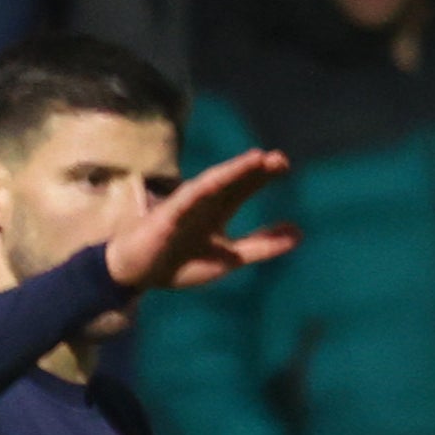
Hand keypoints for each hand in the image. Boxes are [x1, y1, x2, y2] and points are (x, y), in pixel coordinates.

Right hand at [104, 148, 296, 291]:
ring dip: (236, 170)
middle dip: (256, 168)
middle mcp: (205, 202)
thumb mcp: (228, 259)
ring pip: (216, 181)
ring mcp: (188, 204)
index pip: (244, 187)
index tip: (286, 167)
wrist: (136, 276)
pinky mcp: (170, 211)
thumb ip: (261, 246)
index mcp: (218, 211)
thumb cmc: (176, 266)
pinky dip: (210, 183)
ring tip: (259, 159)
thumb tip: (299, 233)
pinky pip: (192, 194)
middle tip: (280, 160)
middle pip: (234, 179)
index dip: (263, 176)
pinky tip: (226, 174)